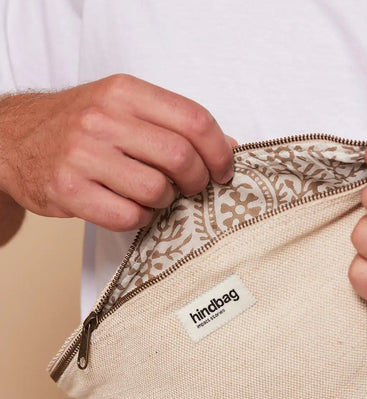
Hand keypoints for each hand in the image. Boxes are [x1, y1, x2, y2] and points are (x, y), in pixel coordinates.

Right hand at [0, 74, 236, 230]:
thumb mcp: (125, 106)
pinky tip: (134, 208)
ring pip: (156, 190)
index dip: (220, 151)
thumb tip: (227, 146)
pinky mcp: (68, 190)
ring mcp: (82, 155)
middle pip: (180, 157)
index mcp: (125, 92)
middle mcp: (103, 119)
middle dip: (198, 180)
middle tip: (192, 186)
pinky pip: (127, 216)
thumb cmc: (80, 126)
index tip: (223, 169)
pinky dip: (141, 218)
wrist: (15, 139)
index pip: (194, 120)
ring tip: (155, 195)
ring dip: (166, 201)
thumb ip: (174, 122)